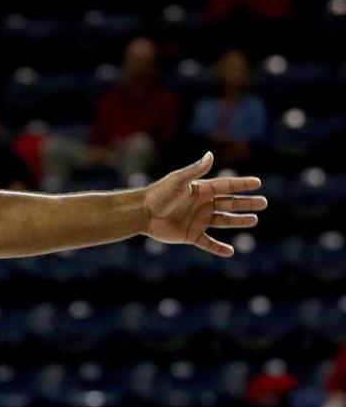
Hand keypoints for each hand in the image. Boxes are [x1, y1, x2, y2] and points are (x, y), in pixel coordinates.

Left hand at [143, 152, 266, 257]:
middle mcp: (202, 204)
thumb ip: (195, 170)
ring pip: (224, 221)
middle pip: (230, 203)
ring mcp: (198, 220)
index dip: (242, 185)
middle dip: (247, 203)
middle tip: (264, 203)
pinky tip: (231, 251)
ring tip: (255, 220)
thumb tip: (210, 155)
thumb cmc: (159, 194)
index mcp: (201, 190)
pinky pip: (209, 243)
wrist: (143, 213)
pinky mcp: (191, 235)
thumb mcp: (179, 181)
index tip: (258, 183)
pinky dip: (219, 248)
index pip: (226, 186)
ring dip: (239, 221)